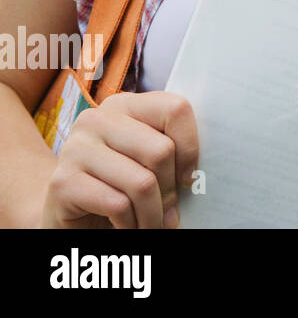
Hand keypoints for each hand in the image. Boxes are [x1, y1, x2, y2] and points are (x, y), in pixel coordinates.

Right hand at [41, 91, 199, 228]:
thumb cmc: (120, 184)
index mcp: (124, 105)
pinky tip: (128, 227)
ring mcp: (75, 149)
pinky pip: (118, 205)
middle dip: (171, 191)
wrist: (68, 213)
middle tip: (170, 213)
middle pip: (161, 151)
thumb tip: (198, 173)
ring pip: (142, 183)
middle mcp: (96, 119)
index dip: (190, 148)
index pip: (175, 109)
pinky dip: (131, 224)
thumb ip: (170, 151)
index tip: (188, 178)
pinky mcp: (62, 183)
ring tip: (154, 225)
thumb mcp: (146, 160)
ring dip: (154, 215)